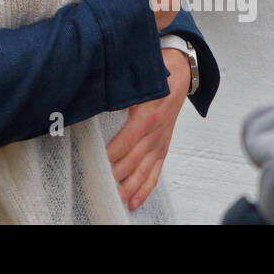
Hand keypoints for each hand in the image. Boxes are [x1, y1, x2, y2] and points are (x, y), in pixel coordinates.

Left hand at [106, 47, 189, 210]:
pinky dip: (145, 189)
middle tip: (97, 184)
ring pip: (144, 171)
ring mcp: (161, 141)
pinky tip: (133, 202)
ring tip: (114, 200)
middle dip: (115, 175)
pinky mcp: (163, 146)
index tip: (94, 162)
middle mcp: (156, 132)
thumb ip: (117, 87)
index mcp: (147, 115)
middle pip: (134, 161)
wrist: (181, 71)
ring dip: (129, 188)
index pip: (126, 141)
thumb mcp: (135, 76)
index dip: (110, 154)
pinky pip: (155, 172)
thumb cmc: (156, 71)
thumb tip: (91, 93)